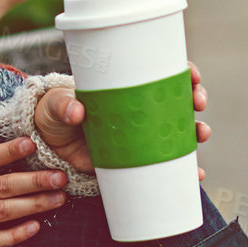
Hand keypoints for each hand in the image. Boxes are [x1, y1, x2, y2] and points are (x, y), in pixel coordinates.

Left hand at [33, 63, 209, 174]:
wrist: (46, 145)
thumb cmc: (53, 113)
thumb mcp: (55, 104)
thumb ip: (63, 105)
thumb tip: (77, 111)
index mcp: (124, 87)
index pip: (161, 73)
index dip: (182, 72)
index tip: (192, 74)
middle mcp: (138, 108)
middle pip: (177, 98)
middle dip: (195, 98)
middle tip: (197, 102)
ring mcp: (139, 135)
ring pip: (178, 130)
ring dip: (196, 131)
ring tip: (201, 134)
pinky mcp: (135, 160)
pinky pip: (165, 164)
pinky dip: (184, 170)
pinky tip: (196, 174)